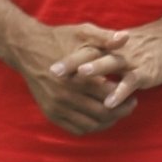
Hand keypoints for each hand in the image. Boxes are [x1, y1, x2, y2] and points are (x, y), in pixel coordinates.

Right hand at [8, 23, 137, 134]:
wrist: (27, 48)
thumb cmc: (59, 38)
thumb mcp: (83, 32)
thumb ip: (106, 38)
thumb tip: (126, 37)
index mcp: (77, 77)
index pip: (109, 94)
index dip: (125, 96)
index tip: (133, 94)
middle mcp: (66, 95)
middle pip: (102, 112)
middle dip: (121, 111)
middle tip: (131, 105)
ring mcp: (57, 106)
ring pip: (91, 124)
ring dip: (108, 122)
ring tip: (117, 112)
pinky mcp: (50, 113)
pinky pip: (75, 129)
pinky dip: (91, 127)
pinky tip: (99, 118)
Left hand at [59, 18, 161, 108]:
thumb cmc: (149, 43)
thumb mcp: (123, 45)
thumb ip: (104, 52)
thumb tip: (84, 63)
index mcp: (110, 45)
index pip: (84, 48)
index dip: (66, 55)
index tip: (45, 62)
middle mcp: (118, 51)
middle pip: (91, 54)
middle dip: (72, 63)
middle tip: (53, 71)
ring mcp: (132, 60)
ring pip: (110, 63)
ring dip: (95, 70)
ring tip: (79, 77)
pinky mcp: (146, 71)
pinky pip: (131, 81)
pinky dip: (120, 91)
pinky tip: (110, 102)